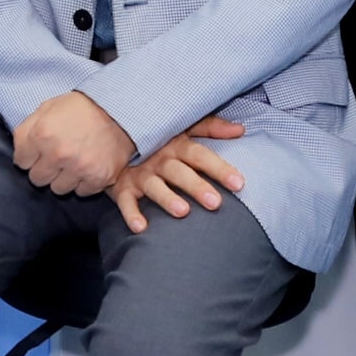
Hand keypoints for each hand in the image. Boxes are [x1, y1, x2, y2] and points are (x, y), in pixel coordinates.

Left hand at [11, 91, 135, 197]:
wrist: (119, 111)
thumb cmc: (82, 108)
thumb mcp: (48, 107)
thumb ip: (27, 129)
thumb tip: (19, 149)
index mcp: (42, 134)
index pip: (21, 162)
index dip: (30, 156)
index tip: (40, 151)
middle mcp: (58, 154)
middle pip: (37, 179)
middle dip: (44, 169)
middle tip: (57, 157)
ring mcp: (78, 168)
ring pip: (58, 189)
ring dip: (64, 178)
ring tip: (74, 162)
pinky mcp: (97, 178)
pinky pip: (81, 192)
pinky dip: (84, 182)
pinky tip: (88, 166)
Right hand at [110, 119, 247, 235]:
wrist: (115, 140)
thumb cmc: (160, 140)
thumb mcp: (184, 128)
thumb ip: (211, 128)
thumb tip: (240, 129)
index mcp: (176, 144)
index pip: (200, 155)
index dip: (219, 168)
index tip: (238, 184)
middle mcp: (158, 159)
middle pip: (180, 172)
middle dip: (196, 186)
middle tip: (215, 203)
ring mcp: (139, 173)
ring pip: (154, 186)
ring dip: (167, 198)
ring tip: (182, 212)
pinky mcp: (122, 187)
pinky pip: (125, 201)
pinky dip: (131, 214)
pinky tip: (141, 227)